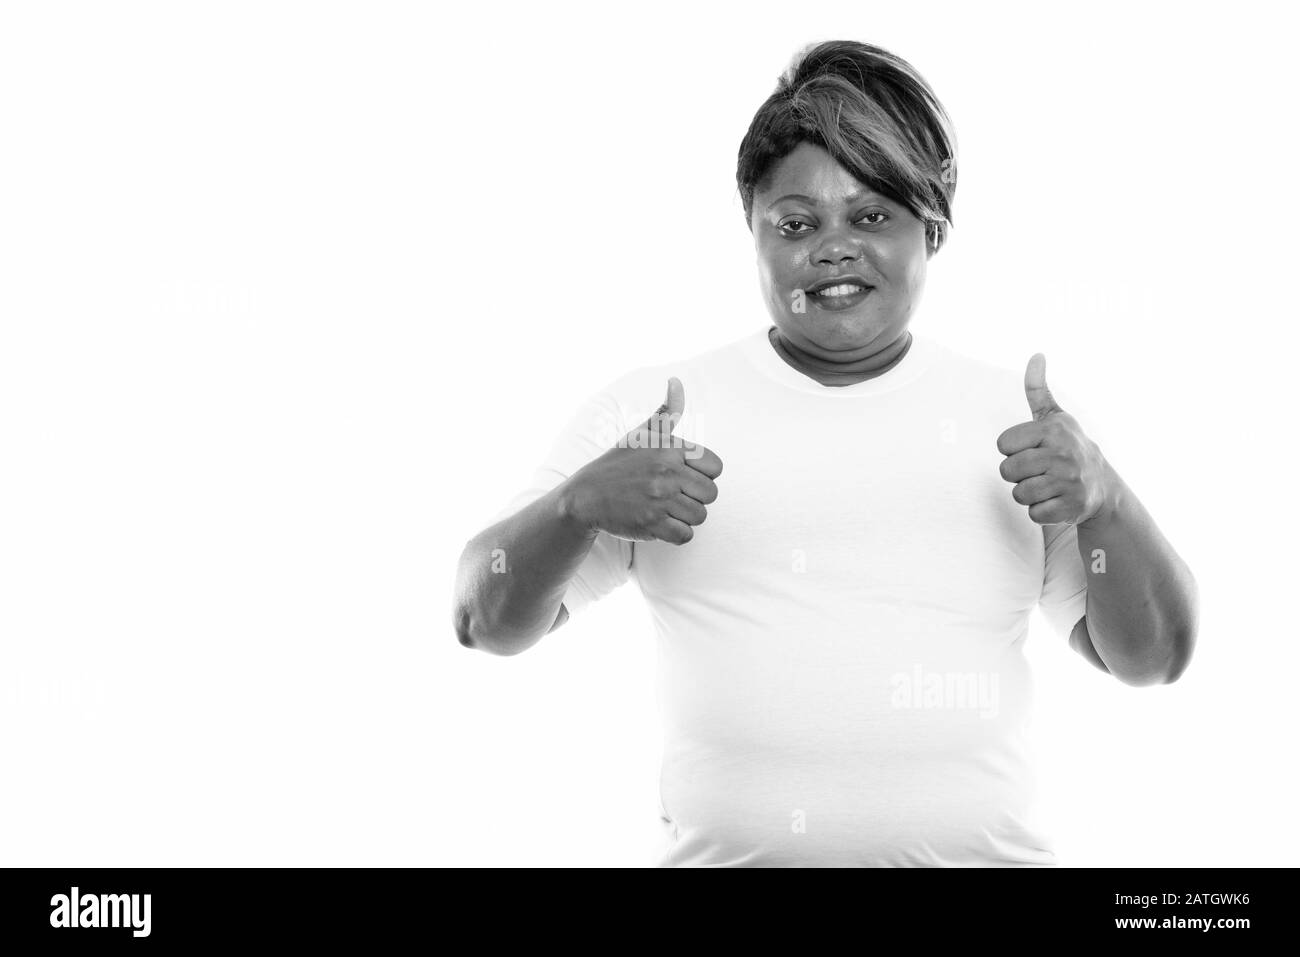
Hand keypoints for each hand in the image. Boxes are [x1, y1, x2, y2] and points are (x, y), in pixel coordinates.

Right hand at [560, 377, 723, 544]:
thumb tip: (676, 381)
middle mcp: (666, 472)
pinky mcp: (650, 524)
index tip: (682, 477)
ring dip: (685, 517)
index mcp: (670, 449)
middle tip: (671, 496)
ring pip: (700, 517)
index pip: (716, 468)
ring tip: (664, 509)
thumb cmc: (618, 464)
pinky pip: (685, 536)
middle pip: (711, 495)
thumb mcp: (642, 434)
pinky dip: (676, 534)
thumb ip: (666, 412)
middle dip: (694, 498)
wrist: (586, 496)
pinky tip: (660, 524)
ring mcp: (659, 499)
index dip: (702, 476)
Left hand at [996, 354, 1112, 525]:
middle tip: (1039, 470)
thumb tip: (1036, 354)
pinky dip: (1040, 511)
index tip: (1032, 449)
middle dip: (1017, 474)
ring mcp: (1069, 482)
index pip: (1002, 445)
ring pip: (1018, 494)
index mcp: (1053, 430)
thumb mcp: (1054, 417)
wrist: (1102, 486)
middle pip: (1007, 471)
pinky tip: (1056, 500)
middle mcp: (1063, 454)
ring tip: (1046, 485)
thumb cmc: (1067, 447)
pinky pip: (1033, 514)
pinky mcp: (1071, 507)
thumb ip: (1038, 389)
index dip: (1012, 450)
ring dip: (1027, 494)